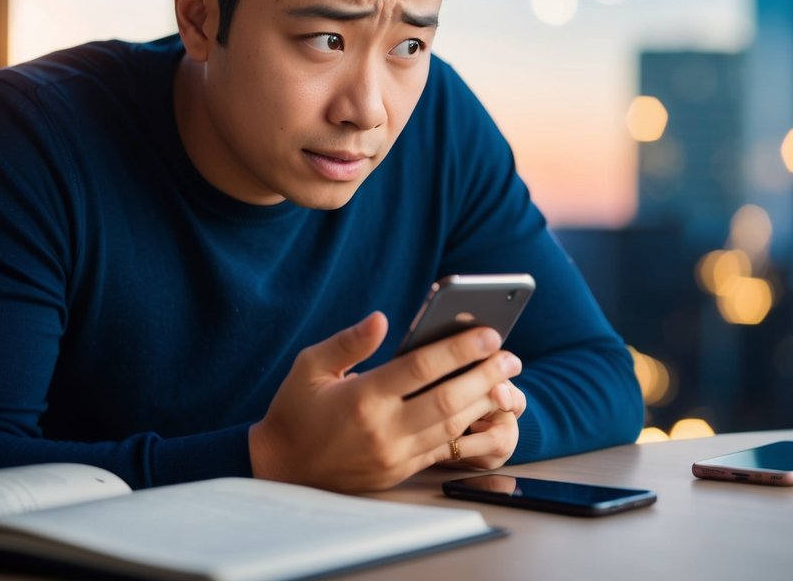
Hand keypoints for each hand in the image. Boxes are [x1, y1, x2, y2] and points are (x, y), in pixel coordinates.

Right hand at [247, 312, 521, 491]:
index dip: (460, 348)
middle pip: (449, 399)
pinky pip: (444, 448)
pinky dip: (469, 427)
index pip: (422, 368)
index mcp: (362, 398)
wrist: (281, 470)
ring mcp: (394, 456)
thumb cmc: (296, 410)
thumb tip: (382, 319)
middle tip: (511, 356)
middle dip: (486, 375)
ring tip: (506, 379)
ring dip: (484, 401)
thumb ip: (348, 342)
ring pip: (453, 427)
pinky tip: (485, 409)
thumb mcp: (309, 366)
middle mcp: (383, 430)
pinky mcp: (400, 472)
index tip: (489, 333)